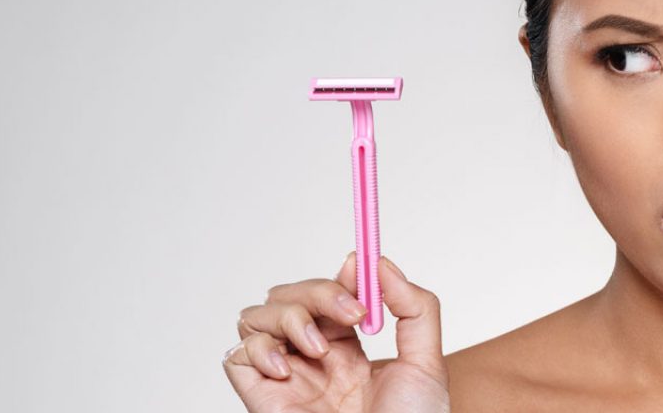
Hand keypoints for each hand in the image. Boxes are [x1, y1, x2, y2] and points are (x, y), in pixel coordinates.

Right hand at [222, 252, 449, 411]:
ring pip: (256, 316)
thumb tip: (378, 263)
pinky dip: (259, 350)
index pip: (329, 293)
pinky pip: (236, 356)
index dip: (341, 276)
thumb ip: (414, 308)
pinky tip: (291, 370)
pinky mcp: (261, 399)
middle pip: (288, 296)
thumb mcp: (426, 362)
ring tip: (322, 350)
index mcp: (350, 348)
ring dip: (289, 317)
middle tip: (352, 315)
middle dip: (318, 292)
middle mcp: (312, 360)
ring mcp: (285, 378)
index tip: (360, 268)